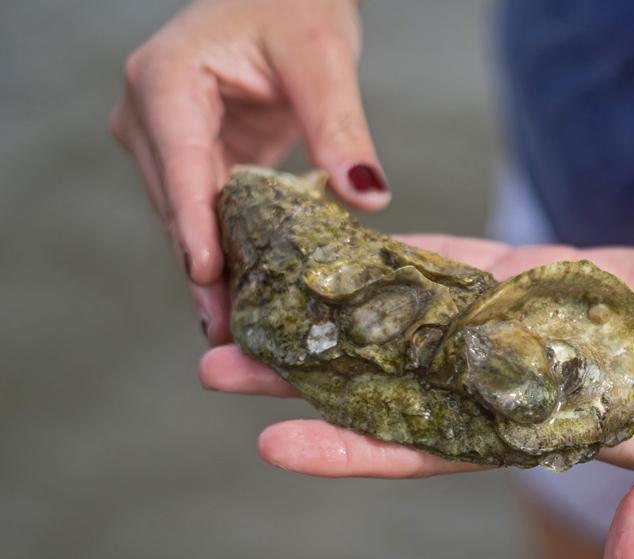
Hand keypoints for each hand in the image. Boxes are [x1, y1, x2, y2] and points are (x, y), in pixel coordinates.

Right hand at [110, 0, 387, 342]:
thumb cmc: (295, 7)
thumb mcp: (324, 60)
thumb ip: (341, 129)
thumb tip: (368, 197)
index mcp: (167, 80)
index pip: (182, 163)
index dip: (195, 224)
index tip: (208, 277)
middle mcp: (151, 113)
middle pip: (178, 203)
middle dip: (207, 269)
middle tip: (234, 337)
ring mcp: (164, 139)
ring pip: (189, 217)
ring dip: (218, 271)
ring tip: (241, 334)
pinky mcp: (191, 158)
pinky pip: (209, 212)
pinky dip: (232, 249)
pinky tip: (252, 298)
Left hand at [200, 235, 633, 558]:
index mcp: (543, 434)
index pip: (429, 448)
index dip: (353, 447)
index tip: (273, 440)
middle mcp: (517, 382)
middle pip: (395, 382)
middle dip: (313, 375)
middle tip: (220, 361)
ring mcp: (526, 324)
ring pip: (413, 316)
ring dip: (341, 308)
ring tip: (263, 293)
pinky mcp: (549, 274)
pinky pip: (464, 260)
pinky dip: (407, 254)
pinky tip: (352, 245)